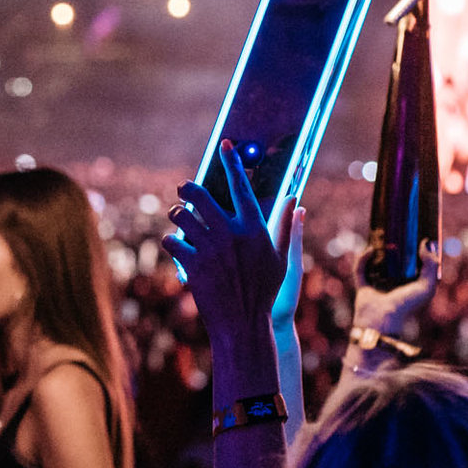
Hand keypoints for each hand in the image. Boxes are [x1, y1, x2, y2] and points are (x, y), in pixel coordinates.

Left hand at [164, 140, 300, 346]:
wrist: (242, 323)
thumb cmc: (264, 291)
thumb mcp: (280, 258)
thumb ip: (284, 226)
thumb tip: (296, 199)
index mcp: (254, 229)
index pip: (241, 186)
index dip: (232, 162)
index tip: (225, 144)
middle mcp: (231, 234)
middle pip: (200, 195)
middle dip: (187, 188)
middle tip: (183, 190)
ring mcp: (210, 249)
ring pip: (181, 216)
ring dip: (177, 215)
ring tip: (180, 221)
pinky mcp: (192, 264)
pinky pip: (171, 241)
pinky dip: (172, 242)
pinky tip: (178, 248)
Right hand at [353, 241, 437, 341]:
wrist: (383, 320)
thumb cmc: (407, 306)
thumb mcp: (427, 286)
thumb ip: (431, 265)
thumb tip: (425, 244)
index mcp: (411, 285)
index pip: (415, 264)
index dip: (415, 250)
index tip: (415, 234)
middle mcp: (395, 284)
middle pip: (395, 260)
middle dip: (395, 246)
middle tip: (396, 230)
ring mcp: (378, 285)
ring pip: (377, 263)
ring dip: (378, 250)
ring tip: (382, 236)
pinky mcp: (363, 286)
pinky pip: (360, 269)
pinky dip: (363, 259)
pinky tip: (371, 249)